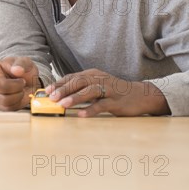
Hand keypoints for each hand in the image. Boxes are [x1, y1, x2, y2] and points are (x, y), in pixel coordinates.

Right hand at [0, 57, 40, 110]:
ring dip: (19, 94)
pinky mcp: (0, 106)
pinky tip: (18, 95)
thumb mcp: (23, 61)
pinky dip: (19, 102)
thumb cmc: (21, 69)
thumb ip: (21, 64)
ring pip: (6, 100)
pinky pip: (10, 108)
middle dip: (17, 85)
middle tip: (22, 80)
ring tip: (20, 88)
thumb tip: (17, 70)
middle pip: (2, 88)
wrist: (27, 80)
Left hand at [45, 69, 170, 116]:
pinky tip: (80, 115)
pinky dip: (90, 110)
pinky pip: (102, 105)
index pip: (73, 77)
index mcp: (93, 74)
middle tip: (52, 98)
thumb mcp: (97, 85)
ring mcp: (109, 90)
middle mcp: (100, 79)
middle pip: (79, 82)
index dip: (59, 83)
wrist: (141, 95)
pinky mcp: (117, 102)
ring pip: (90, 91)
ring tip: (62, 104)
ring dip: (75, 98)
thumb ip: (81, 88)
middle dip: (64, 89)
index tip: (47, 91)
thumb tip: (59, 96)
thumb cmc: (114, 92)